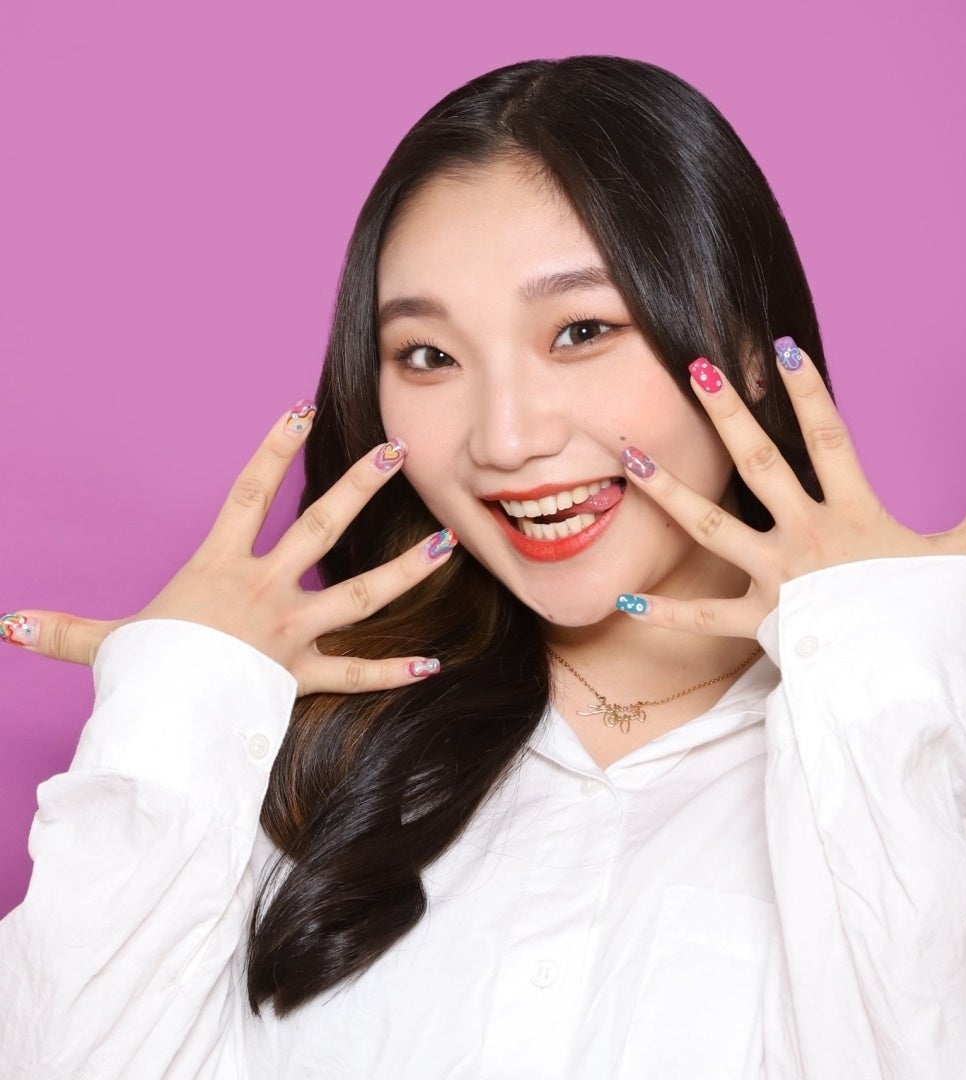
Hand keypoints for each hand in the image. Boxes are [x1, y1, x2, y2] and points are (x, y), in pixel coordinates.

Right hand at [1, 402, 455, 695]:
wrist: (161, 727)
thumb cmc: (141, 677)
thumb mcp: (105, 643)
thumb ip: (65, 629)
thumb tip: (3, 624)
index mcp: (220, 568)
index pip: (249, 492)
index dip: (273, 447)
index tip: (301, 409)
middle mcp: (264, 590)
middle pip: (319, 526)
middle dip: (359, 486)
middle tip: (397, 451)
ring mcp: (291, 632)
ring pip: (358, 594)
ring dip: (403, 570)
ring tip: (446, 543)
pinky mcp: (303, 675)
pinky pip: (356, 674)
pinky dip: (392, 671)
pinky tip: (432, 664)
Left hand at [617, 341, 965, 638]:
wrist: (909, 690)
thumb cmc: (935, 623)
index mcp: (854, 516)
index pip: (830, 439)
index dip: (809, 392)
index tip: (784, 348)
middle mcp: (807, 539)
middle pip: (761, 466)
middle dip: (729, 416)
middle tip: (696, 369)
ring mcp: (777, 580)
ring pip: (713, 529)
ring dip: (670, 492)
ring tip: (629, 458)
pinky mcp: (761, 623)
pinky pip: (706, 619)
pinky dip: (667, 614)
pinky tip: (624, 602)